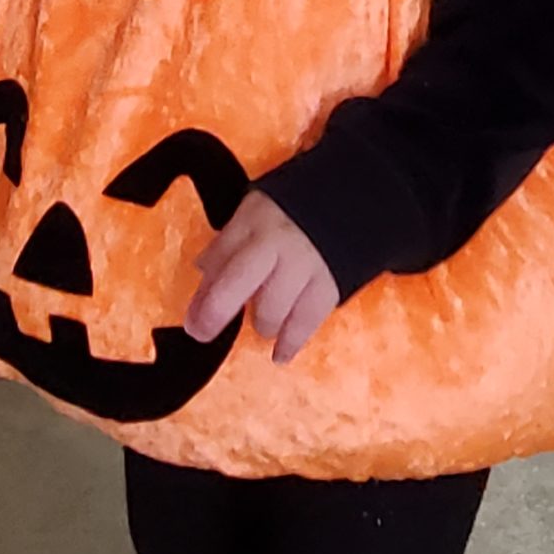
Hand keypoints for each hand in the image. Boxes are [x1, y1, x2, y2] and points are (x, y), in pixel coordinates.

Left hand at [185, 192, 338, 366]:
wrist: (362, 199)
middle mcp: (277, 240)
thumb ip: (231, 243)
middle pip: (239, 281)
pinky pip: (306, 321)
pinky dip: (291, 341)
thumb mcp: (260, 212)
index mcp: (256, 219)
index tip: (191, 319)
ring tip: (263, 324)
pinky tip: (281, 354)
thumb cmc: (300, 213)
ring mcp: (305, 263)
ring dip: (262, 323)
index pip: (220, 255)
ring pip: (272, 307)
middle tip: (203, 332)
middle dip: (217, 311)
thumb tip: (203, 272)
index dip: (202, 291)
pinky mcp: (331, 283)